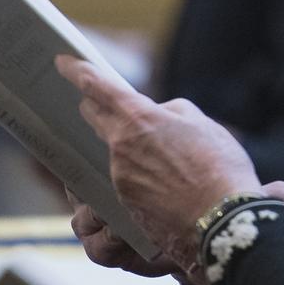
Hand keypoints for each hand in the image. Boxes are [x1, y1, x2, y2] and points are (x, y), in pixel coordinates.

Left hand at [56, 55, 260, 270]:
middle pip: (95, 119)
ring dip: (131, 149)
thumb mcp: (204, 125)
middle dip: (95, 107)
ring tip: (166, 159)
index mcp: (139, 120)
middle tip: (98, 100)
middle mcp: (120, 149)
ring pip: (117, 154)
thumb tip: (160, 115)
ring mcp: (119, 180)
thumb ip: (174, 112)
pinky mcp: (124, 207)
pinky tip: (166, 184)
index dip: (79, 71)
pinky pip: (126, 181)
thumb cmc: (219, 168)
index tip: (62, 61)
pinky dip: (140, 176)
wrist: (220, 222)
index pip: (99, 88)